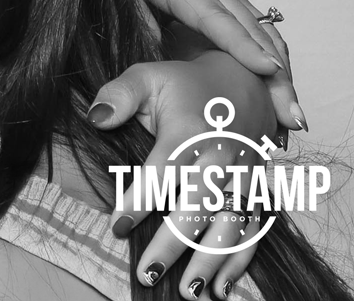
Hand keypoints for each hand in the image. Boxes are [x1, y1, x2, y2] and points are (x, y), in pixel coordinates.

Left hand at [91, 52, 280, 297]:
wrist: (244, 80)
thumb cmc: (183, 83)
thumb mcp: (146, 75)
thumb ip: (117, 94)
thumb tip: (95, 116)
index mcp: (190, 131)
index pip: (162, 172)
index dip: (140, 200)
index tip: (117, 227)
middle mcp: (221, 158)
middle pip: (198, 207)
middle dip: (174, 244)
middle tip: (147, 274)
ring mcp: (243, 177)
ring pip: (231, 226)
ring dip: (211, 262)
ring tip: (188, 293)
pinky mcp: (257, 190)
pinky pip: (254, 230)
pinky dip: (240, 261)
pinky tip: (221, 288)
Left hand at [111, 0, 302, 132]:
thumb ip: (137, 17)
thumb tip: (150, 59)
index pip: (220, 21)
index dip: (244, 48)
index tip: (269, 72)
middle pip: (254, 33)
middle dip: (277, 77)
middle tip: (292, 117)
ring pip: (262, 28)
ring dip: (281, 68)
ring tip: (292, 109)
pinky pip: (255, 19)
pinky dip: (271, 48)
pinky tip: (278, 75)